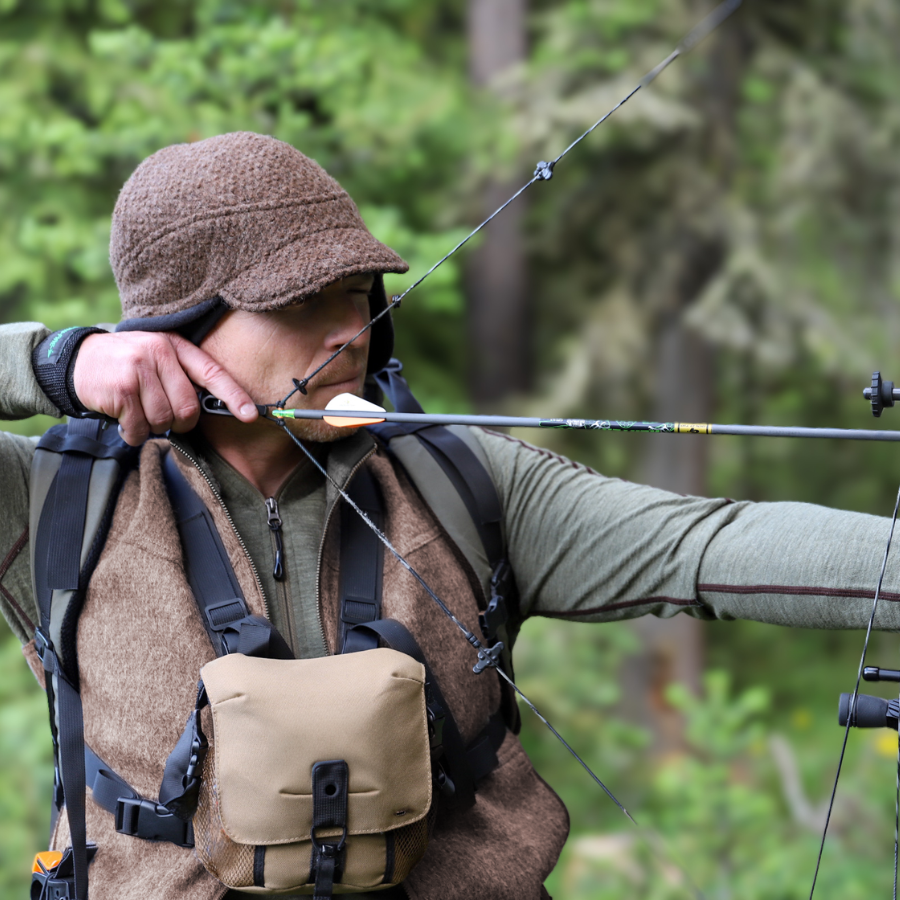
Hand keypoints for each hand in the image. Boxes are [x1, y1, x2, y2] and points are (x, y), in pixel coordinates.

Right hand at [73, 332, 257, 445]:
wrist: (78, 359)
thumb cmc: (128, 365)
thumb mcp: (157, 357)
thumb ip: (182, 376)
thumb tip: (213, 408)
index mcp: (175, 346)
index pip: (212, 372)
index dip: (233, 396)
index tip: (250, 415)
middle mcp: (159, 353)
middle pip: (188, 408)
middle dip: (179, 423)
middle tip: (163, 417)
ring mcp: (139, 370)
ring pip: (164, 420)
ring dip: (152, 428)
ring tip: (138, 413)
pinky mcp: (122, 389)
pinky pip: (140, 428)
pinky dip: (133, 434)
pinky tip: (124, 420)